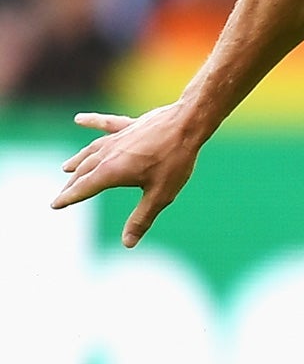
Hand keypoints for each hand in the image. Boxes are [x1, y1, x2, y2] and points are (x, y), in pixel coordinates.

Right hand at [51, 104, 206, 246]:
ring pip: (91, 151)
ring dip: (78, 160)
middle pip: (84, 171)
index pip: (83, 189)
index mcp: (111, 172)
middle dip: (73, 184)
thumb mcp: (160, 195)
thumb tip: (128, 243)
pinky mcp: (130, 126)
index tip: (55, 205)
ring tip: (67, 168)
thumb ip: (142, 218)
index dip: (68, 198)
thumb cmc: (176, 160)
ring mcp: (118, 138)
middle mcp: (108, 154)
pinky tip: (80, 119)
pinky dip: (93, 122)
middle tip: (64, 194)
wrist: (187, 123)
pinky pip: (107, 124)